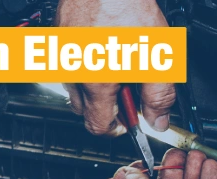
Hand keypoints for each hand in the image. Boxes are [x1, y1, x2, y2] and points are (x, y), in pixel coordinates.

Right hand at [56, 0, 175, 135]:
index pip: (98, 126)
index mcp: (96, 85)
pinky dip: (83, 63)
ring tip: (115, 63)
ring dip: (92, 85)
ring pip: (74, 86)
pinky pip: (68, 64)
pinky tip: (102, 46)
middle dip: (105, 106)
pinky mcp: (58, 40)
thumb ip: (158, 95)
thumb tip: (159, 119)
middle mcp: (73, 75)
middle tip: (127, 90)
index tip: (129, 122)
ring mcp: (62, 57)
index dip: (117, 129)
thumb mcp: (156, 58)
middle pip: (83, 110)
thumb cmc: (124, 9)